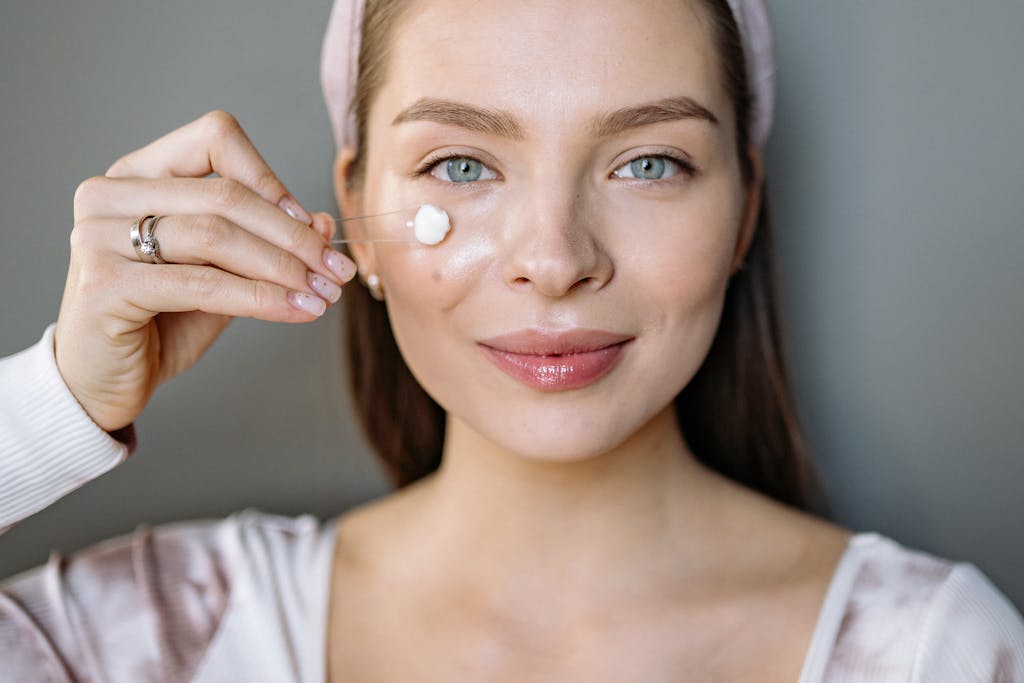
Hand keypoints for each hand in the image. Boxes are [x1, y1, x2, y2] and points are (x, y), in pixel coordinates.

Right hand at [54, 110, 354, 431]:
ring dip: (283, 268)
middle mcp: (110, 194)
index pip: (215, 139)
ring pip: (215, 235)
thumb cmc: (161, 320)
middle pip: (224, 194)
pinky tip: (295, 310)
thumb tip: (323, 223)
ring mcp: (99, 236)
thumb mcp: (222, 272)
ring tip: (322, 294)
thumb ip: (263, 243)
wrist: (105, 379)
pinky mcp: (104, 283)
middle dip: (294, 236)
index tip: (311, 224)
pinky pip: (202, 283)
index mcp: (139, 174)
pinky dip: (259, 297)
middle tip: (336, 270)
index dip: (271, 178)